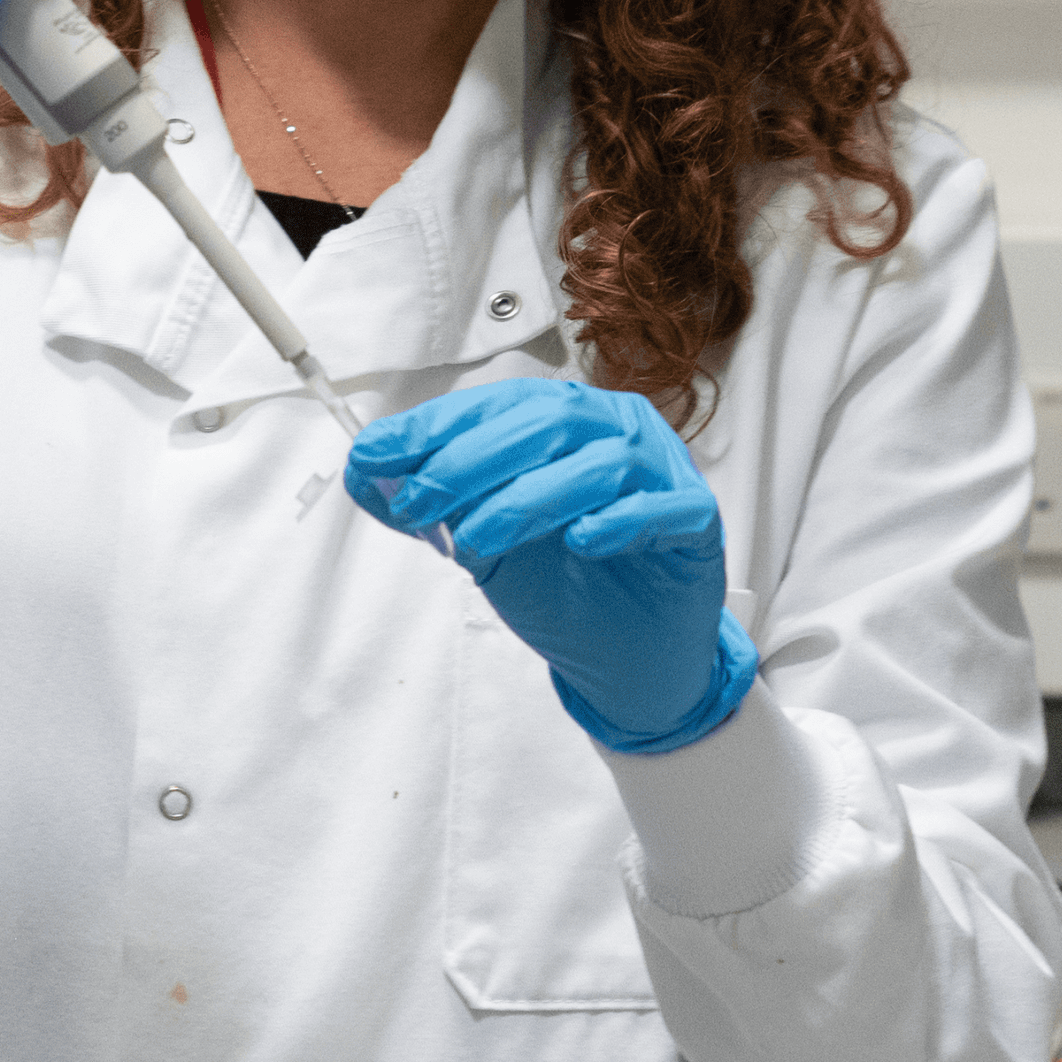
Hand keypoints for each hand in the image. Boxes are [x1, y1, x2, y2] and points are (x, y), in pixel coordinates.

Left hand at [344, 380, 756, 753]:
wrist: (627, 655)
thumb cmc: (561, 583)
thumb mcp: (482, 541)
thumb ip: (432, 503)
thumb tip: (364, 472)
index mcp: (562, 418)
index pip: (493, 406)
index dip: (431, 428)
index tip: (375, 456)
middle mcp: (614, 428)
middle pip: (544, 423)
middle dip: (468, 462)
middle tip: (420, 505)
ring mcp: (662, 469)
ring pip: (598, 462)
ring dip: (527, 500)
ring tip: (479, 544)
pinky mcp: (697, 519)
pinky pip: (660, 507)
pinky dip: (616, 520)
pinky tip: (581, 543)